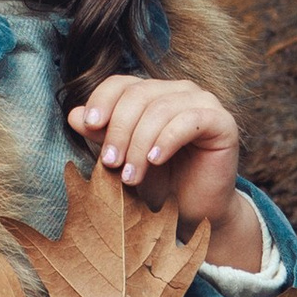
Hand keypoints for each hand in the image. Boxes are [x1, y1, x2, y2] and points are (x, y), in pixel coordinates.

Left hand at [69, 73, 258, 261]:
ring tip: (130, 176)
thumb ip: (102, 136)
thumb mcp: (123, 159)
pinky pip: (188, 120)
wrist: (194, 213)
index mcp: (152, 93)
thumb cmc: (159, 184)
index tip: (87, 126)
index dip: (101, 101)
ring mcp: (203, 102)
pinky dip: (166, 140)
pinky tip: (156, 160)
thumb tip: (74, 115)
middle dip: (119, 131)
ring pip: (160, 109)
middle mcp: (178, 91)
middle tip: (110, 165)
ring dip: (139, 144)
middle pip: (138, 96)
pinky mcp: (222, 121)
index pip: (120, 83)